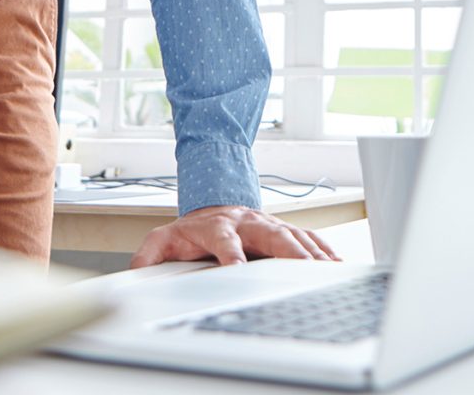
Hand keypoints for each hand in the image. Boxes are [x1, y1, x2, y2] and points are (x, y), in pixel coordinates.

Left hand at [130, 204, 340, 267]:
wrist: (214, 201)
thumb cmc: (193, 228)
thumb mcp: (166, 237)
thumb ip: (150, 253)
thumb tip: (136, 272)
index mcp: (218, 225)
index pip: (224, 239)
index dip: (230, 254)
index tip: (237, 269)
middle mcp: (247, 222)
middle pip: (270, 234)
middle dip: (287, 252)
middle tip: (302, 270)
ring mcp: (268, 223)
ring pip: (294, 235)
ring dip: (311, 254)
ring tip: (327, 271)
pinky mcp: (283, 229)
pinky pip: (308, 238)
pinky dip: (323, 250)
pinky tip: (336, 264)